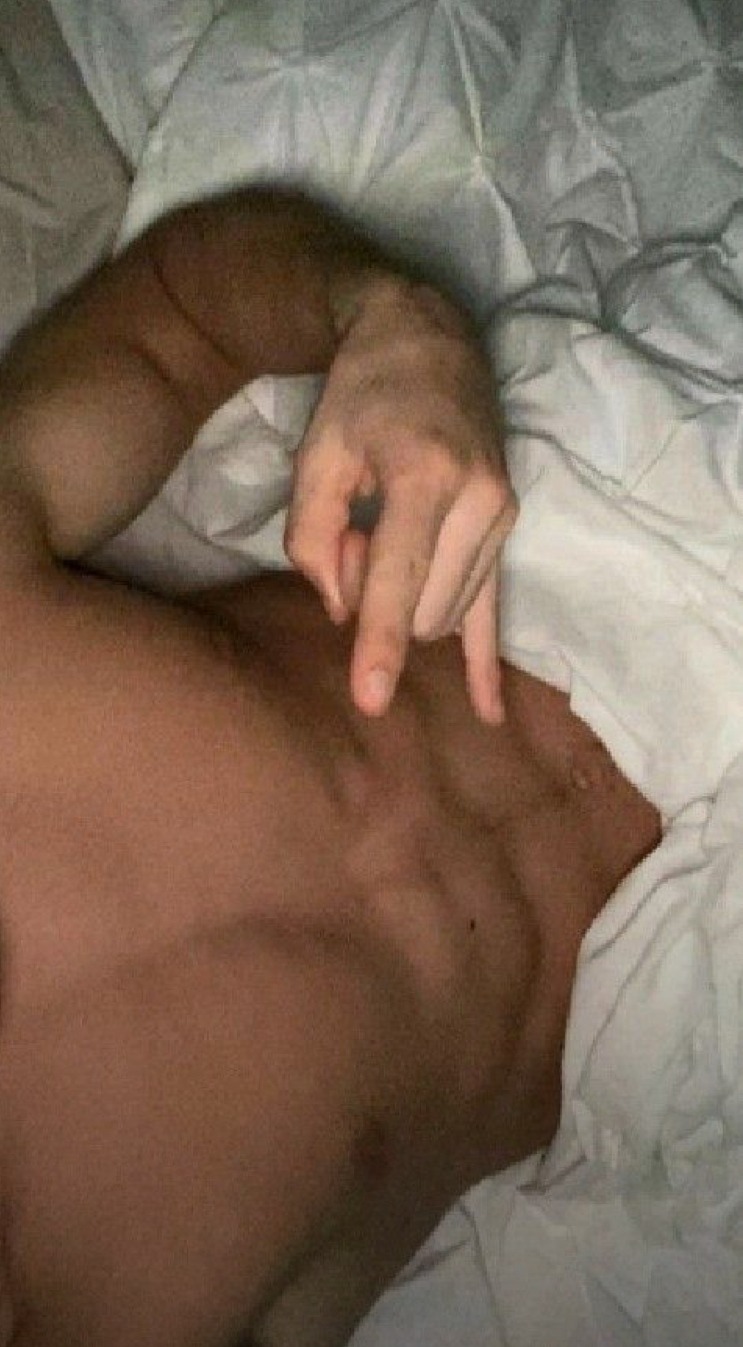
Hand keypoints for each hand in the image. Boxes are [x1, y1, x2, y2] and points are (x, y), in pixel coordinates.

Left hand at [285, 277, 516, 722]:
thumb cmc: (360, 393)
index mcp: (426, 477)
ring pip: (451, 612)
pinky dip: (486, 660)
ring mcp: (503, 515)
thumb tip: (342, 611)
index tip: (371, 701)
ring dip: (407, 600)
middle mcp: (479, 500)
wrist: (428, 336)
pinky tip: (486, 710)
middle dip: (380, 602)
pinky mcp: (508, 525)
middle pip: (425, 608)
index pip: (401, 581)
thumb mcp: (316, 455)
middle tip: (352, 538)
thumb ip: (313, 537)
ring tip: (381, 535)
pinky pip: (498, 606)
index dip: (381, 644)